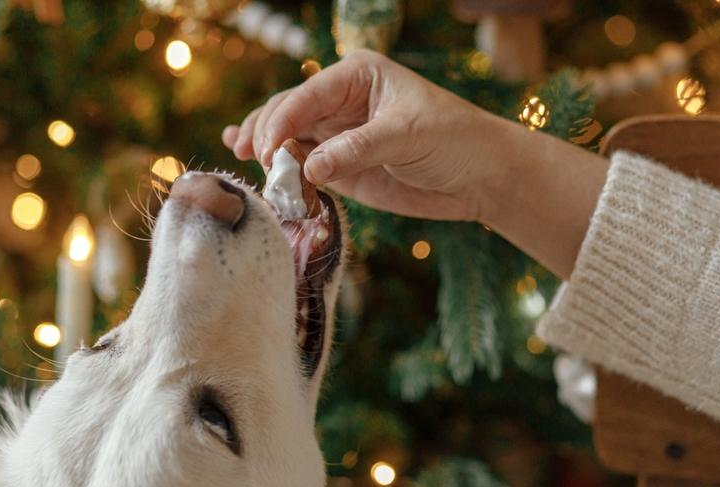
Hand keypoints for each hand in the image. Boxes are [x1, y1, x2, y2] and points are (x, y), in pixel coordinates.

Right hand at [222, 49, 608, 278]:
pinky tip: (241, 154)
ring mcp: (336, 134)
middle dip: (268, 133)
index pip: (307, 94)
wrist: (478, 177)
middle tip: (262, 161)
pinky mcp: (338, 165)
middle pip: (287, 111)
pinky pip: (299, 162)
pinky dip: (275, 163)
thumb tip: (309, 167)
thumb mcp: (407, 137)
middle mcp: (340, 100)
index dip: (282, 119)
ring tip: (243, 158)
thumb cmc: (453, 140)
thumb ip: (357, 149)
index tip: (268, 148)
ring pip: (286, 136)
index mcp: (357, 76)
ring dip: (264, 148)